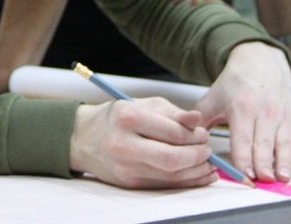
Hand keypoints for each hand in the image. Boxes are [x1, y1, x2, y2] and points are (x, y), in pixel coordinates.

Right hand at [69, 97, 218, 188]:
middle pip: (171, 158)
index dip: (194, 135)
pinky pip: (164, 185)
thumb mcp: (142, 104)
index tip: (204, 133)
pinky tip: (199, 175)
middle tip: (208, 149)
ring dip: (196, 171)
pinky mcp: (128, 183)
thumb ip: (172, 112)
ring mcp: (124, 167)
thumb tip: (199, 121)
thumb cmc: (117, 117)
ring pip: (170, 175)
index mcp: (127, 117)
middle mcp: (123, 144)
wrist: (82, 138)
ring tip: (208, 163)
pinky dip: (186, 182)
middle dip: (197, 156)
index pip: (171, 132)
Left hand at [195, 41, 290, 182]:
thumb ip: (197, 121)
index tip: (244, 174)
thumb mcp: (211, 98)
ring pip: (286, 143)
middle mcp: (265, 112)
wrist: (260, 61)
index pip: (242, 138)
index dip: (243, 158)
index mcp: (241, 108)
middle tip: (263, 180)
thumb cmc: (233, 85)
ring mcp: (284, 117)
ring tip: (282, 177)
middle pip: (264, 143)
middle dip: (264, 163)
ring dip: (285, 161)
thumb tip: (185, 139)